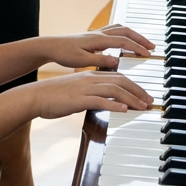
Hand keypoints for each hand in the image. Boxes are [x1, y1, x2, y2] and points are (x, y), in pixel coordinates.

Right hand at [25, 70, 152, 118]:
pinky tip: (124, 110)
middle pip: (121, 81)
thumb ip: (92, 94)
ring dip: (131, 98)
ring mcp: (85, 88)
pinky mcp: (79, 99)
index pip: (119, 77)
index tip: (144, 95)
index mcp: (91, 76)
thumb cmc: (55, 96)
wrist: (36, 96)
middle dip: (138, 91)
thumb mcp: (77, 91)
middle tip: (150, 101)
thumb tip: (106, 102)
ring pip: (114, 90)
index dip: (135, 86)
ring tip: (142, 107)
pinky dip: (114, 104)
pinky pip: (100, 101)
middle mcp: (91, 79)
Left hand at [43, 25, 155, 69]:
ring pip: (121, 29)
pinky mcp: (94, 35)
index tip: (148, 54)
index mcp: (98, 40)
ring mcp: (97, 33)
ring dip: (134, 34)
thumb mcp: (82, 61)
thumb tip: (118, 60)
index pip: (123, 41)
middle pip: (126, 31)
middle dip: (140, 38)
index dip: (137, 47)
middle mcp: (100, 33)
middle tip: (152, 47)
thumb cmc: (64, 54)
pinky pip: (114, 30)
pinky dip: (124, 34)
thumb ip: (101, 60)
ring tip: (143, 43)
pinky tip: (126, 41)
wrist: (51, 46)